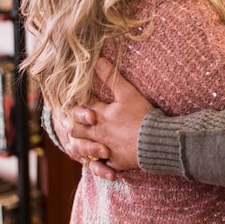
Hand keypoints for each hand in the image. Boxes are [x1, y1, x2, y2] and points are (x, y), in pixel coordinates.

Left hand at [68, 57, 153, 178]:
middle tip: (69, 120)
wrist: (155, 141)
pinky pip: (101, 164)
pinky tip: (100, 159)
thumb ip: (111, 77)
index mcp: (100, 115)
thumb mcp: (127, 93)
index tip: (71, 96)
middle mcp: (99, 133)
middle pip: (76, 129)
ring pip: (84, 149)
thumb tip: (97, 60)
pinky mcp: (115, 162)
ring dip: (80, 144)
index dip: (74, 100)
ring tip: (79, 141)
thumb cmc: (142, 116)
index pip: (80, 106)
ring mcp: (106, 149)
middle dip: (71, 124)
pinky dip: (99, 162)